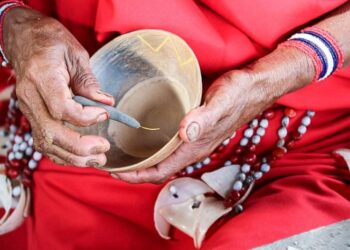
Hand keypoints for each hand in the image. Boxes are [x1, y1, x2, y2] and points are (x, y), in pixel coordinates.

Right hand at [4, 8, 113, 166]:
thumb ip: (90, 81)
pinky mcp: (31, 115)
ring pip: (45, 142)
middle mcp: (30, 96)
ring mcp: (28, 108)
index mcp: (41, 76)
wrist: (24, 39)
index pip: (61, 108)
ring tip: (97, 159)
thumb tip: (107, 103)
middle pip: (51, 132)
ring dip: (73, 156)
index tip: (104, 115)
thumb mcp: (76, 54)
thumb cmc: (51, 42)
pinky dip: (62, 153)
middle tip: (104, 149)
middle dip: (80, 147)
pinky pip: (43, 141)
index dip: (85, 117)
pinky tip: (80, 157)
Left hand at [114, 47, 314, 182]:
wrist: (254, 87)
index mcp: (195, 147)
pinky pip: (169, 147)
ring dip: (141, 161)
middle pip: (159, 170)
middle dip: (134, 172)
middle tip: (111, 163)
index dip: (137, 176)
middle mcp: (192, 149)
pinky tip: (142, 137)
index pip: (161, 172)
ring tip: (121, 153)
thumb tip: (183, 132)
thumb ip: (203, 118)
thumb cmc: (238, 93)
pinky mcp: (194, 131)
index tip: (116, 172)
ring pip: (163, 160)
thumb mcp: (220, 102)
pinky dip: (152, 148)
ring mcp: (194, 141)